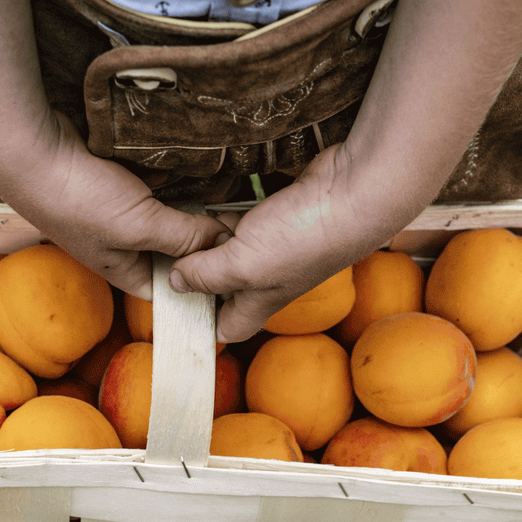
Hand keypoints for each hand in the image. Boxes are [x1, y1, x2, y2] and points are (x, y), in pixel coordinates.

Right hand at [0, 112, 231, 299]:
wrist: (32, 150)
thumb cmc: (78, 199)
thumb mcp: (140, 226)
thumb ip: (184, 237)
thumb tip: (222, 241)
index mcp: (122, 267)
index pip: (168, 287)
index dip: (198, 282)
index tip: (234, 267)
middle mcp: (119, 241)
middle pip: (170, 246)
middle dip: (198, 233)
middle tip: (236, 220)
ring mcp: (115, 208)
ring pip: (163, 208)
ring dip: (184, 198)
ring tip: (220, 190)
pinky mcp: (114, 177)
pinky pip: (151, 178)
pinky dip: (165, 171)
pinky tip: (183, 161)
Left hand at [169, 145, 404, 342]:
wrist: (355, 193)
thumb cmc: (304, 238)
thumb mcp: (243, 265)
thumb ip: (207, 275)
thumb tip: (175, 283)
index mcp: (261, 302)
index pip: (228, 328)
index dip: (201, 325)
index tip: (172, 307)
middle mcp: (269, 278)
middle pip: (225, 286)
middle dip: (197, 272)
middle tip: (166, 253)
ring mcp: (277, 245)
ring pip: (232, 248)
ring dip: (209, 238)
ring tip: (180, 225)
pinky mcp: (282, 214)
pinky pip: (245, 218)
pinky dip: (228, 212)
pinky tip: (210, 201)